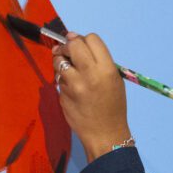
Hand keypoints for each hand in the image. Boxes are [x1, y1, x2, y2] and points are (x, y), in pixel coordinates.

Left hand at [52, 32, 130, 161]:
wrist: (104, 133)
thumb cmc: (113, 106)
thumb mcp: (114, 80)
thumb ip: (98, 61)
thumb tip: (74, 41)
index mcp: (106, 69)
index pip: (91, 39)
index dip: (84, 39)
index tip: (81, 45)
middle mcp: (89, 74)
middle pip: (73, 44)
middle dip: (69, 45)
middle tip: (69, 51)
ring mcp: (73, 85)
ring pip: (59, 60)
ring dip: (61, 60)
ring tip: (69, 69)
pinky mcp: (62, 94)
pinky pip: (58, 78)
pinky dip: (62, 78)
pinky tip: (71, 88)